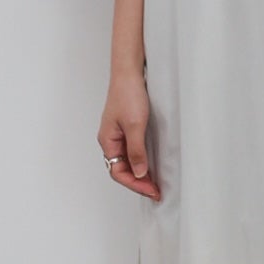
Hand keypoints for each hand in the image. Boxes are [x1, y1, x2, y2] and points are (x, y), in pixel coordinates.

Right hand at [98, 72, 161, 199]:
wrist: (130, 72)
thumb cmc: (128, 94)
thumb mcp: (135, 125)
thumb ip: (137, 151)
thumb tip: (139, 173)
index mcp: (108, 141)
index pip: (118, 172)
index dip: (135, 184)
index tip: (151, 190)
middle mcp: (111, 140)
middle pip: (121, 169)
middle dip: (138, 182)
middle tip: (155, 191)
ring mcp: (118, 134)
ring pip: (127, 161)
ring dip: (140, 173)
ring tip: (154, 182)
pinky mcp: (126, 127)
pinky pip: (132, 151)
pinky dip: (141, 161)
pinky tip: (151, 165)